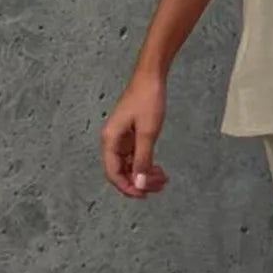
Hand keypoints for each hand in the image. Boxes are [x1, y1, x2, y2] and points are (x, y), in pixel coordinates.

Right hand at [101, 71, 169, 198]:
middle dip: (139, 181)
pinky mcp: (130, 134)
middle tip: (159, 187)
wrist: (150, 77)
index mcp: (110, 140)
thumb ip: (143, 159)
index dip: (128, 187)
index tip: (144, 195)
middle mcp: (112, 141)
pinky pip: (135, 156)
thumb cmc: (147, 100)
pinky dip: (146, 163)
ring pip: (130, 165)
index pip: (113, 173)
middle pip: (121, 171)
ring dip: (144, 174)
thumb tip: (139, 183)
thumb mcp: (148, 132)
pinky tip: (158, 169)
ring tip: (162, 179)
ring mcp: (121, 138)